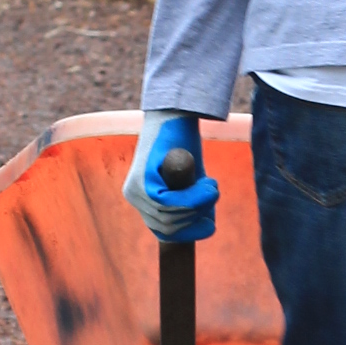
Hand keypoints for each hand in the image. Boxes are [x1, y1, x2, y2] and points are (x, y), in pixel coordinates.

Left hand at [124, 112, 217, 243]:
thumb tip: (206, 228)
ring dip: (198, 204)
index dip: (188, 232)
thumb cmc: (186, 144)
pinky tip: (208, 183)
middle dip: (196, 215)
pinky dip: (193, 197)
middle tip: (213, 192)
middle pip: (168, 228)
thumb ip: (194, 203)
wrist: (176, 113)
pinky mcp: (142, 180)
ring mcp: (134, 189)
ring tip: (212, 184)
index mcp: (141, 198)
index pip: (163, 231)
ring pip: (170, 216)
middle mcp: (133, 196)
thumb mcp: (191, 181)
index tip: (209, 225)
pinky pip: (169, 203)